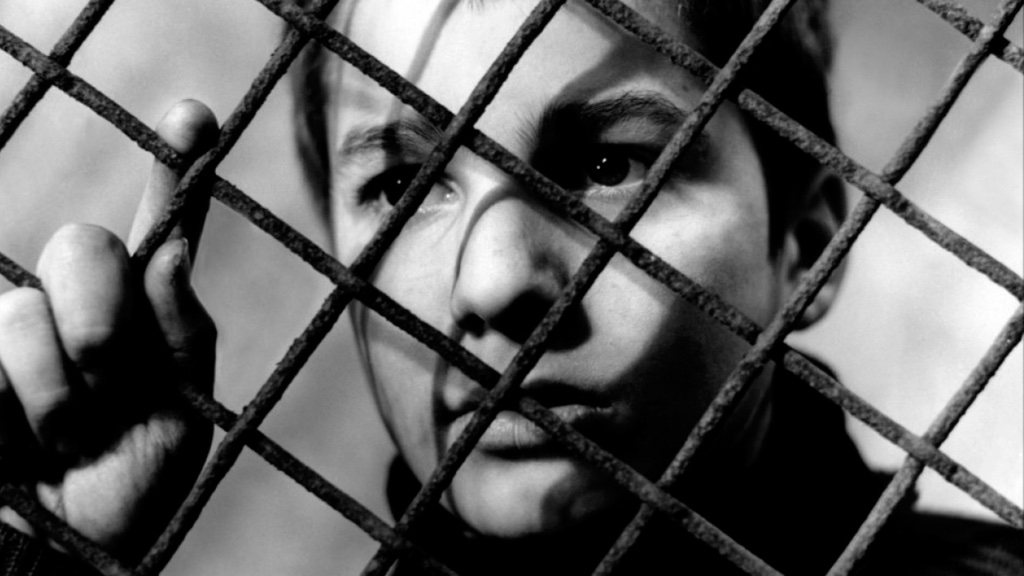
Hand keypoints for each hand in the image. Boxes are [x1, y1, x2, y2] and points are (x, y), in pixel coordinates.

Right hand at [0, 100, 217, 561]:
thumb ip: (179, 332)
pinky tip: (18, 445)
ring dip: (55, 393)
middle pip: (84, 246)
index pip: (163, 225)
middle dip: (100, 321)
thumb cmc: (137, 480)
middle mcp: (83, 303)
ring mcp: (19, 328)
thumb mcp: (179, 414)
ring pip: (19, 313)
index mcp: (148, 308)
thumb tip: (167, 252)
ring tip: (66, 438)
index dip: (175, 166)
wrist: (74, 547)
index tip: (194, 117)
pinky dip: (8, 414)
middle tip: (107, 387)